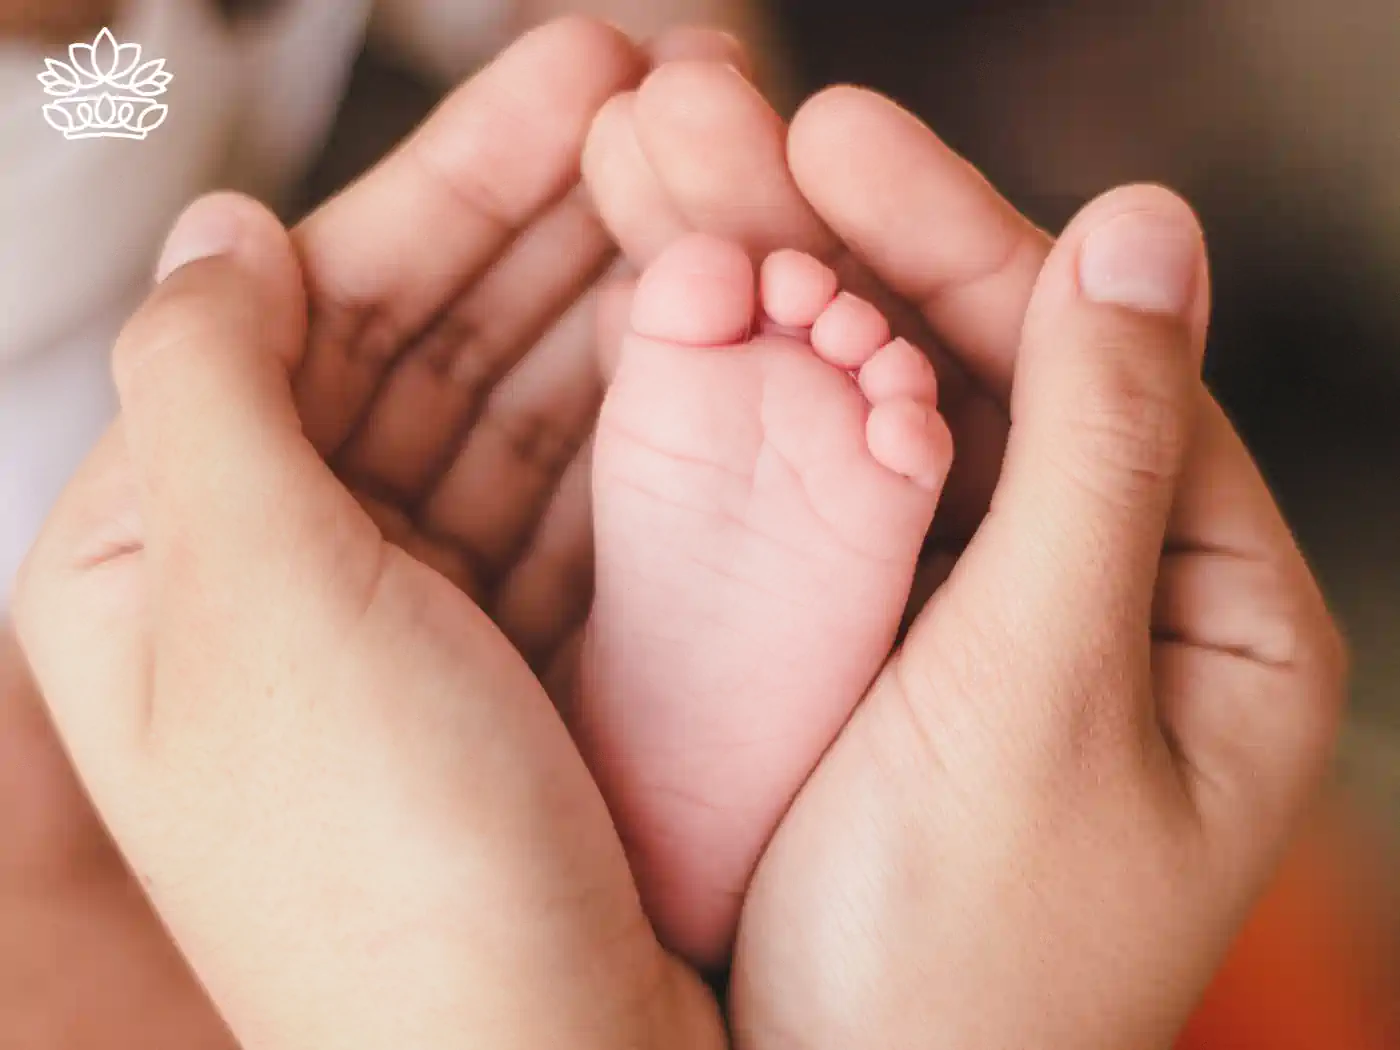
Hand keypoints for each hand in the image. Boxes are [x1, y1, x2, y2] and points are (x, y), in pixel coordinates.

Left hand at [2, 18, 738, 1047]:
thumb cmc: (377, 871)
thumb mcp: (252, 598)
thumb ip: (214, 383)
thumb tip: (221, 225)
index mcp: (160, 550)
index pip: (313, 299)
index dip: (452, 172)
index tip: (578, 67)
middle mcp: (282, 577)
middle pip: (431, 339)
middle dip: (556, 212)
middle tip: (681, 95)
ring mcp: (413, 621)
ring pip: (519, 409)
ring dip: (618, 300)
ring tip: (723, 196)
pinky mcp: (519, 666)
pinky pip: (581, 499)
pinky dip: (646, 416)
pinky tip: (716, 336)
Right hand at [582, 66, 1344, 1047]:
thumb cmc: (957, 971)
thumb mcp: (1042, 698)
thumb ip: (1100, 460)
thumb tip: (1153, 224)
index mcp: (1215, 612)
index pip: (1093, 365)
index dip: (957, 238)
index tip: (831, 130)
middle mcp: (1113, 601)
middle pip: (980, 374)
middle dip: (841, 244)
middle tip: (712, 122)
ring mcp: (987, 627)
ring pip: (892, 423)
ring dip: (783, 301)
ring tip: (668, 184)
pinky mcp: (884, 663)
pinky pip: (833, 506)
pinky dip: (756, 413)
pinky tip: (678, 326)